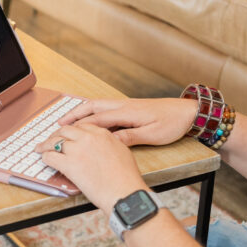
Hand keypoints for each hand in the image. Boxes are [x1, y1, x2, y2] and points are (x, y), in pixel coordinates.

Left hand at [37, 123, 147, 212]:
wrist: (124, 192)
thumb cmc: (126, 177)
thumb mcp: (122, 152)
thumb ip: (110, 144)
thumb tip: (102, 147)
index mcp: (102, 134)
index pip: (81, 126)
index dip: (71, 130)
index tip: (68, 134)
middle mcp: (88, 138)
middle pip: (66, 130)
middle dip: (56, 134)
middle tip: (52, 139)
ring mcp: (77, 150)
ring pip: (55, 141)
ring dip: (46, 145)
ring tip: (40, 148)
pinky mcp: (68, 164)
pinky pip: (51, 157)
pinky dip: (46, 157)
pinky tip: (45, 160)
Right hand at [59, 98, 196, 146]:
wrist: (188, 111)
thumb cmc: (172, 123)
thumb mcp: (152, 134)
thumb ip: (130, 137)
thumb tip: (109, 141)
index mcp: (126, 112)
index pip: (96, 120)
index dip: (77, 127)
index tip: (63, 133)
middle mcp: (123, 106)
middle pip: (92, 107)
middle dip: (73, 114)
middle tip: (58, 123)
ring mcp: (126, 105)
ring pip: (98, 106)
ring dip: (82, 111)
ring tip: (68, 120)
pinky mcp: (130, 108)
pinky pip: (106, 108)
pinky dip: (93, 112)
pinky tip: (89, 120)